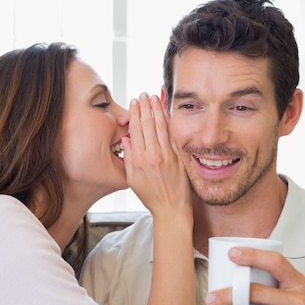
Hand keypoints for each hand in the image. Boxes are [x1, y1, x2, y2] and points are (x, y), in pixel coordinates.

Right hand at [122, 93, 191, 218]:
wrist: (171, 209)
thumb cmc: (151, 197)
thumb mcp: (133, 180)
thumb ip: (129, 159)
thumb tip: (126, 140)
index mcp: (139, 161)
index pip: (136, 130)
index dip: (135, 114)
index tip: (134, 103)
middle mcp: (153, 156)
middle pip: (148, 125)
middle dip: (145, 107)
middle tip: (144, 95)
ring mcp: (167, 156)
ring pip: (161, 127)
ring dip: (157, 110)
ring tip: (154, 97)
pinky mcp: (178, 157)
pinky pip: (172, 135)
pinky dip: (169, 121)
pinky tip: (166, 111)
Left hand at [206, 247, 304, 304]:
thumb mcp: (298, 296)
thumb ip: (275, 285)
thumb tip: (234, 274)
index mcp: (299, 283)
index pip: (276, 262)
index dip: (253, 255)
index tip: (232, 254)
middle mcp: (300, 301)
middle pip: (257, 292)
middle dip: (228, 295)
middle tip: (211, 298)